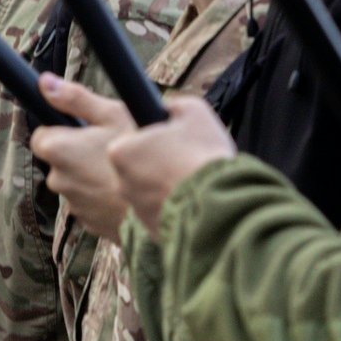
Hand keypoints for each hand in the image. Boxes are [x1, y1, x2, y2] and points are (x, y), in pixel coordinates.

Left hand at [31, 73, 136, 237]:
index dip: (62, 129)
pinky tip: (125, 194)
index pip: (41, 136)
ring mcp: (74, 206)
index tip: (85, 129)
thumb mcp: (112, 115)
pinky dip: (103, 199)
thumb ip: (75, 99)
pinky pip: (92, 205)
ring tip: (122, 172)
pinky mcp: (91, 225)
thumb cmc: (141, 154)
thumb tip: (45, 82)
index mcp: (58, 150)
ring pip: (77, 184)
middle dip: (78, 154)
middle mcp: (58, 181)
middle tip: (110, 148)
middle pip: (60, 161)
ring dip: (91, 177)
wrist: (170, 203)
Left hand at [107, 95, 237, 231]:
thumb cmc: (203, 157)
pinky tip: (195, 203)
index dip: (154, 138)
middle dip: (158, 164)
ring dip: (166, 188)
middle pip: (138, 168)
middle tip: (185, 161)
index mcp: (121, 151)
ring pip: (148, 193)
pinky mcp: (150, 233)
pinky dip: (173, 210)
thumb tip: (170, 109)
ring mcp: (134, 212)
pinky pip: (159, 215)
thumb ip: (174, 106)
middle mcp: (120, 184)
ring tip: (193, 184)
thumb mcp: (194, 111)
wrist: (220, 209)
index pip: (131, 139)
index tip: (172, 141)